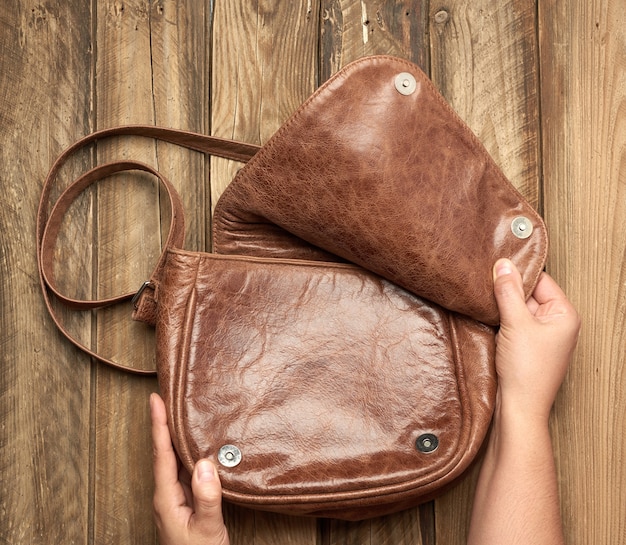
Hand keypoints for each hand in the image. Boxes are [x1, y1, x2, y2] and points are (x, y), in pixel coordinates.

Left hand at [150, 393, 229, 544]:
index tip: (155, 400)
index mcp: (166, 499)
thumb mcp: (207, 530)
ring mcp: (175, 499)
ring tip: (178, 412)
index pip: (161, 454)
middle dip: (163, 423)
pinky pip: (184, 470)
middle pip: (163, 452)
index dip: (158, 425)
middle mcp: (167, 495)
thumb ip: (206, 498)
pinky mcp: (186, 503)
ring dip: (174, 436)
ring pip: (174, 460)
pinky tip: (195, 445)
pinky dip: (187, 452)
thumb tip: (205, 463)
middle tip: (165, 396)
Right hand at [492, 258, 580, 420]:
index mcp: (564, 314)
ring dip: (502, 306)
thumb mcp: (516, 323)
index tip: (496, 265)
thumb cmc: (527, 371)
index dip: (518, 273)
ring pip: (518, 309)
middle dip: (507, 290)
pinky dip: (500, 319)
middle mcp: (556, 323)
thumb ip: (508, 291)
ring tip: (484, 301)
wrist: (519, 407)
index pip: (541, 280)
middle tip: (485, 282)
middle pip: (529, 294)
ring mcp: (541, 336)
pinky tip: (487, 318)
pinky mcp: (526, 346)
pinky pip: (513, 323)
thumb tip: (503, 265)